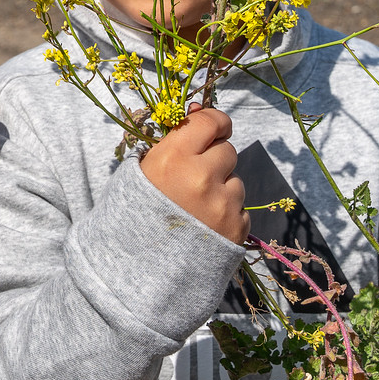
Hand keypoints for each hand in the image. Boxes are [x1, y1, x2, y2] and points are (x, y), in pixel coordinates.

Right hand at [139, 108, 246, 244]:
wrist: (140, 269)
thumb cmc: (139, 212)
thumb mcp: (145, 170)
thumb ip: (175, 140)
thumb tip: (200, 110)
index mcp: (174, 158)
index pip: (211, 122)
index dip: (216, 123)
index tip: (215, 129)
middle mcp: (201, 177)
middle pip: (227, 151)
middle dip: (215, 161)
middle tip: (195, 178)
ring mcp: (222, 204)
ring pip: (236, 181)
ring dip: (221, 189)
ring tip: (196, 208)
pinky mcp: (236, 228)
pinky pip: (240, 209)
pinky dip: (226, 215)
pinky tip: (204, 225)